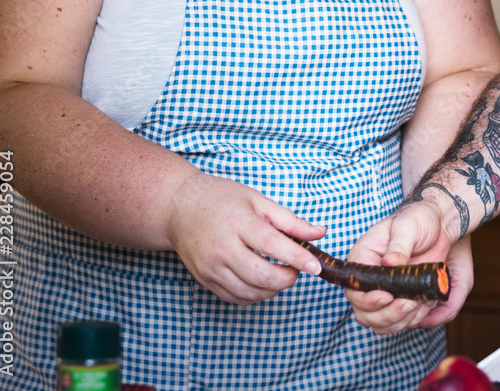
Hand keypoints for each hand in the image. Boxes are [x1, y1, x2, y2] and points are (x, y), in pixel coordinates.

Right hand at [164, 172, 325, 304]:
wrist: (179, 208)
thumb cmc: (222, 200)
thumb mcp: (258, 201)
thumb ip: (290, 220)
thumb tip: (320, 233)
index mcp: (238, 222)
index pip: (272, 245)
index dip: (297, 258)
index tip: (317, 267)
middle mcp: (222, 248)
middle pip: (261, 276)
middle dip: (288, 278)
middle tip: (298, 269)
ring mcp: (211, 267)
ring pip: (250, 292)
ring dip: (274, 289)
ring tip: (282, 274)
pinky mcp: (205, 280)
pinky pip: (236, 298)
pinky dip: (256, 295)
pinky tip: (263, 281)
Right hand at [346, 201, 471, 332]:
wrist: (439, 225)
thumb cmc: (419, 219)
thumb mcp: (408, 227)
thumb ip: (399, 246)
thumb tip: (389, 263)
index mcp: (363, 259)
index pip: (354, 290)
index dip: (368, 300)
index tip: (389, 296)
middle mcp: (369, 279)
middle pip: (364, 313)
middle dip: (387, 315)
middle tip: (410, 303)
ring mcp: (384, 292)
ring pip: (380, 323)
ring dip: (400, 320)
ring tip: (419, 302)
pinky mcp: (400, 300)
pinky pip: (397, 323)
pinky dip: (410, 321)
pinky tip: (424, 304)